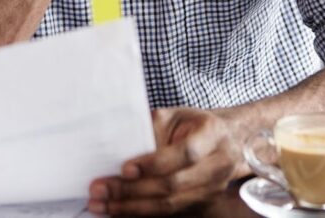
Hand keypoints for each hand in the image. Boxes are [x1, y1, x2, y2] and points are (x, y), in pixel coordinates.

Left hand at [88, 108, 245, 215]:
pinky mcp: (202, 204)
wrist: (224, 140)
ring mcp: (212, 189)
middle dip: (132, 190)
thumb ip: (152, 129)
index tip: (125, 168)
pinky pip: (169, 213)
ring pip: (169, 205)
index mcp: (212, 134)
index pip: (185, 153)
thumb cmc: (193, 124)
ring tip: (102, 205)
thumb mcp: (175, 115)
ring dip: (131, 207)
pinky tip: (119, 210)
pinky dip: (141, 213)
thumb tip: (119, 149)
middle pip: (173, 185)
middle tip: (101, 189)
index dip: (154, 164)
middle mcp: (218, 164)